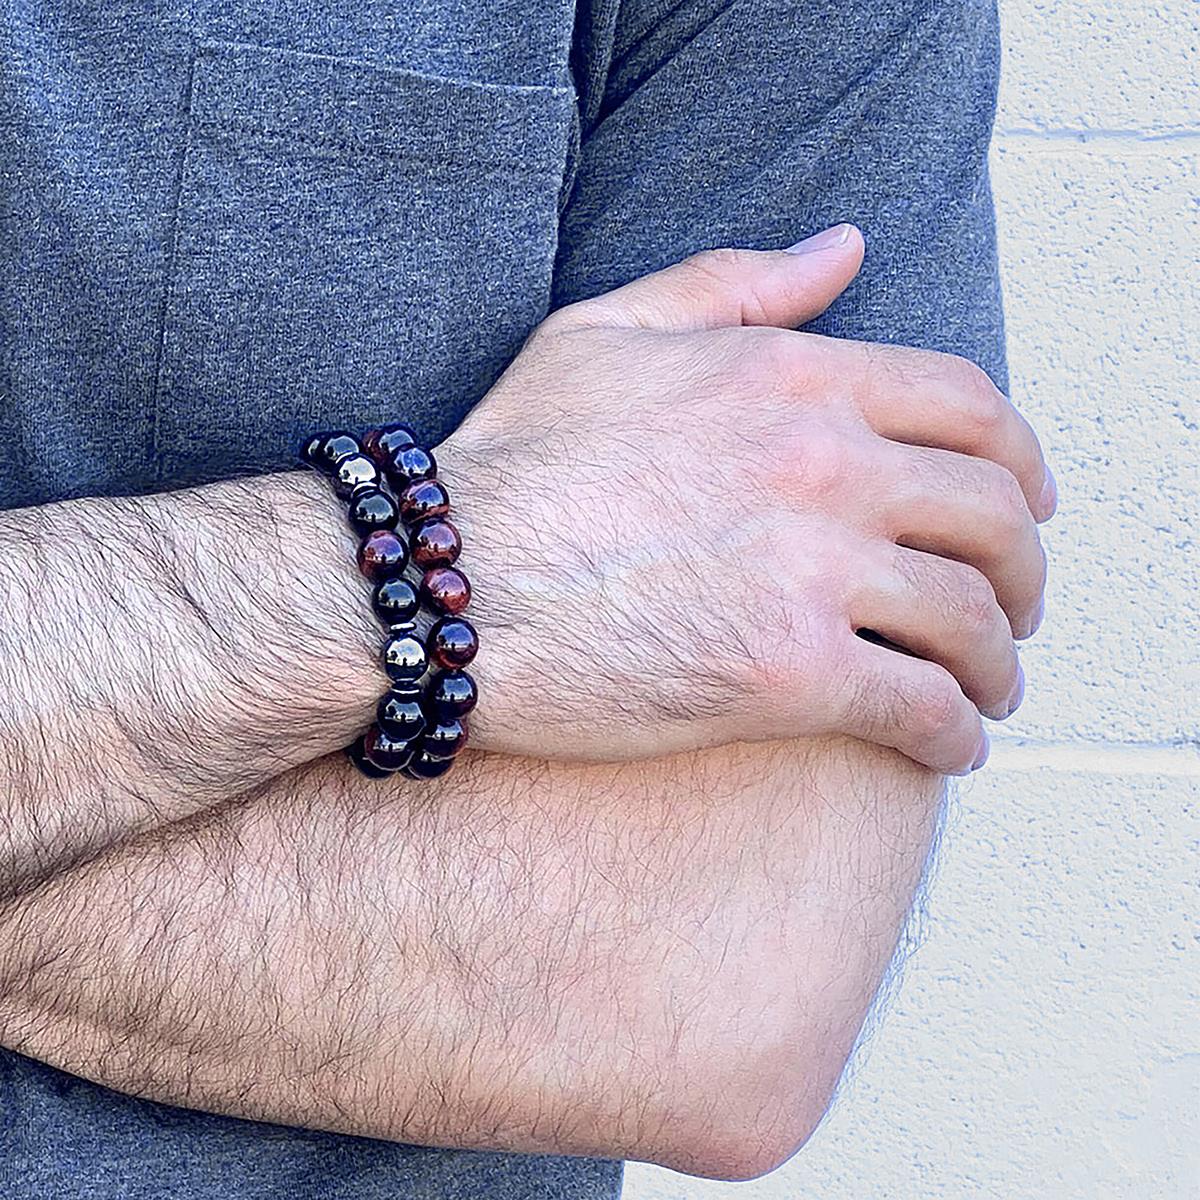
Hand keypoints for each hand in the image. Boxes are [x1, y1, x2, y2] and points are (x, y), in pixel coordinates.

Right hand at [440, 226, 1053, 774]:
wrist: (442, 584)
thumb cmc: (514, 460)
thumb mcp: (608, 329)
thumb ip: (737, 281)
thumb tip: (846, 248)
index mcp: (794, 378)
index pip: (970, 407)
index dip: (1020, 462)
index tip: (1025, 506)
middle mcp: (824, 465)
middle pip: (992, 516)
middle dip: (1025, 570)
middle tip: (1014, 608)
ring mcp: (811, 572)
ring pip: (971, 619)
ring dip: (998, 662)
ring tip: (987, 689)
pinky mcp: (786, 675)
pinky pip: (921, 708)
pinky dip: (955, 733)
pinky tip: (950, 745)